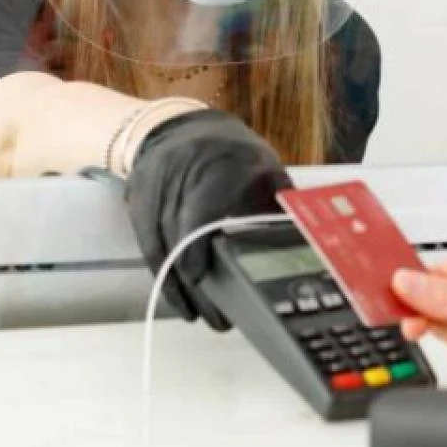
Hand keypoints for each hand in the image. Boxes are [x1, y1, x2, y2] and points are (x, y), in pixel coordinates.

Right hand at [125, 108, 290, 330]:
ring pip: (161, 246)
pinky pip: (148, 247)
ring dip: (179, 286)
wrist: (176, 127)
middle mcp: (182, 175)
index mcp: (219, 163)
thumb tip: (307, 236)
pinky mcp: (139, 204)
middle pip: (181, 235)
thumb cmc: (231, 153)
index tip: (201, 276)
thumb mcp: (264, 166)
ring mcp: (157, 190)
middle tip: (219, 318)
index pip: (201, 207)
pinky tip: (179, 300)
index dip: (196, 244)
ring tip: (201, 317)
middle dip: (198, 281)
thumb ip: (281, 200)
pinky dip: (162, 276)